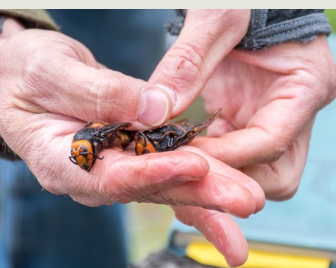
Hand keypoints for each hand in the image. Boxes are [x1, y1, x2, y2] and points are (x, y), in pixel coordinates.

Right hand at [0, 18, 263, 211]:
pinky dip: (196, 173)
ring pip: (163, 181)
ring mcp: (111, 165)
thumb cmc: (25, 74)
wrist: (21, 78)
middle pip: (148, 188)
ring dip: (207, 190)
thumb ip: (99, 92)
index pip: (112, 177)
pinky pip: (164, 165)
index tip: (195, 167)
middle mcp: (90, 173)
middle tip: (244, 200)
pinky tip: (226, 179)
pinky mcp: (127, 152)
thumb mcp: (51, 72)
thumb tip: (151, 108)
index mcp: (61, 161)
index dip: (154, 174)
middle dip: (198, 194)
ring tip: (247, 198)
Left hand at [150, 10, 335, 199]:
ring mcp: (273, 118)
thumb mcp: (217, 19)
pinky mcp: (249, 119)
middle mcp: (296, 111)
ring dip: (217, 174)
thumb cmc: (246, 0)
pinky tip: (179, 151)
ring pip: (255, 173)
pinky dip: (208, 159)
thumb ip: (187, 63)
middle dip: (231, 178)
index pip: (271, 142)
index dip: (225, 156)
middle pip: (276, 175)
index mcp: (306, 86)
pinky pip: (233, 155)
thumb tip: (155, 113)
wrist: (248, 0)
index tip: (183, 154)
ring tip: (176, 162)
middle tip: (183, 167)